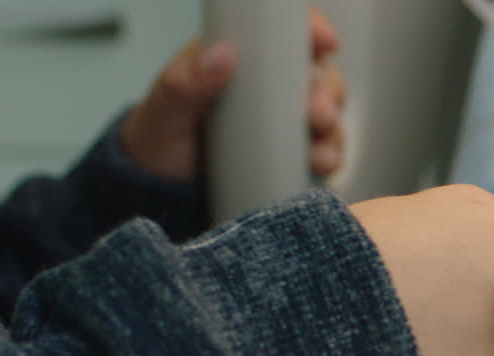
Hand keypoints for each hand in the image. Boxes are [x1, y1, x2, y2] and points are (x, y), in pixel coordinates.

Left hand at [120, 7, 345, 181]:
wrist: (159, 187)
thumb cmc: (162, 136)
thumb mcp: (166, 106)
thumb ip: (187, 80)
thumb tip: (223, 54)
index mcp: (244, 58)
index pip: (287, 32)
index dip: (314, 30)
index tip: (325, 41)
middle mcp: (271, 87)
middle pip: (318, 75)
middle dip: (329, 91)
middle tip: (319, 113)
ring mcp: (285, 121)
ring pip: (328, 114)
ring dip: (333, 129)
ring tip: (320, 149)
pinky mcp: (292, 155)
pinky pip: (324, 149)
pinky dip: (330, 156)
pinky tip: (323, 164)